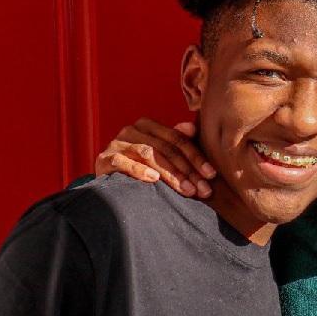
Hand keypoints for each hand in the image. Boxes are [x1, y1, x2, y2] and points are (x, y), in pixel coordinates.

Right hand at [94, 118, 213, 198]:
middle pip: (166, 149)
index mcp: (148, 125)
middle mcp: (131, 130)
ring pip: (149, 155)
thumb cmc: (141, 164)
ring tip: (186, 190)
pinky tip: (153, 180)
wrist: (109, 177)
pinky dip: (138, 170)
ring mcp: (116, 143)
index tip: (212, 175)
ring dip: (171, 174)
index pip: (177, 139)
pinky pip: (122, 162)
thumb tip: (193, 128)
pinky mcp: (104, 158)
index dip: (197, 157)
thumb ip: (178, 140)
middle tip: (202, 189)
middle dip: (188, 170)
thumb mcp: (162, 152)